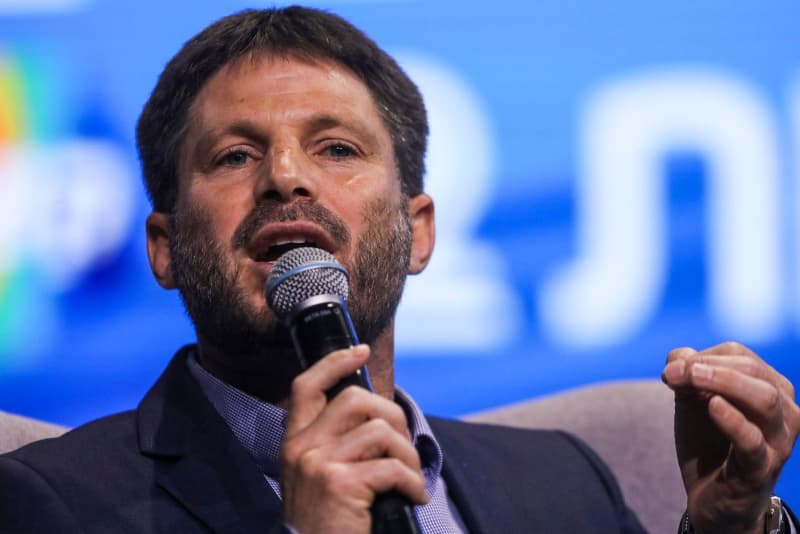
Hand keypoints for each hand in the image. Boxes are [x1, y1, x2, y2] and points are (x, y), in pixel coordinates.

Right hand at [280, 344, 427, 532]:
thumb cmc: (324, 520)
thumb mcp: (314, 476)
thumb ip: (333, 444)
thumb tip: (375, 415)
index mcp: (294, 442)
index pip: (307, 386)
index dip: (335, 363)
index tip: (360, 352)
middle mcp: (301, 448)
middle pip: (356, 400)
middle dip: (393, 416)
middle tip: (404, 447)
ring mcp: (318, 464)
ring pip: (381, 431)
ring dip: (408, 456)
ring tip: (410, 478)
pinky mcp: (340, 484)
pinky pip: (392, 468)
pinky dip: (412, 482)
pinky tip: (413, 496)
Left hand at [662, 342, 799, 533]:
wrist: (711, 497)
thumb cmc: (708, 442)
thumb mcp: (692, 402)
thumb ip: (685, 374)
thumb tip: (678, 358)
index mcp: (769, 387)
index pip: (740, 356)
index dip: (703, 356)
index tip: (671, 369)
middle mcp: (783, 410)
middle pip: (754, 371)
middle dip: (710, 366)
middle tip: (674, 372)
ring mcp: (777, 440)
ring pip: (764, 400)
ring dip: (724, 383)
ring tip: (692, 378)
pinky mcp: (762, 468)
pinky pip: (752, 440)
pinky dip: (732, 419)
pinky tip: (712, 405)